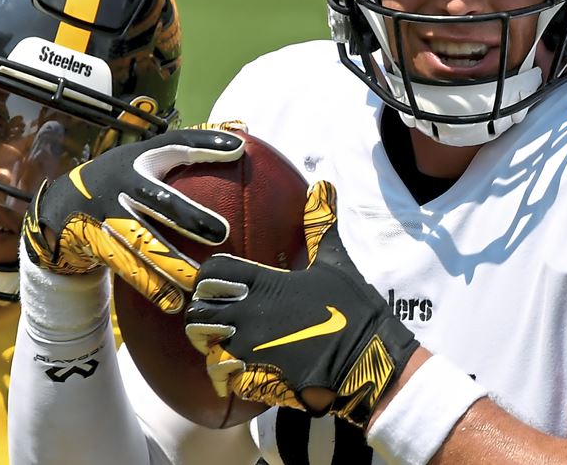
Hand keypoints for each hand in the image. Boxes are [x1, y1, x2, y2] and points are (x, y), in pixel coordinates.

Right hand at [22, 129, 240, 312]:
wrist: (59, 209)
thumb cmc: (121, 181)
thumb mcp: (146, 161)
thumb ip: (189, 152)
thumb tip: (240, 145)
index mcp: (139, 162)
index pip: (175, 146)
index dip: (204, 144)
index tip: (238, 150)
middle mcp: (122, 187)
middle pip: (159, 201)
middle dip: (190, 217)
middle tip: (222, 233)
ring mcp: (106, 217)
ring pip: (142, 243)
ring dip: (171, 263)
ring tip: (198, 280)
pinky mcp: (96, 245)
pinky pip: (127, 269)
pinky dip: (151, 287)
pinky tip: (174, 304)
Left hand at [185, 181, 417, 427]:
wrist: (366, 358)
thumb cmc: (352, 308)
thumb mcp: (335, 261)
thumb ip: (320, 226)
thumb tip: (323, 186)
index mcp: (266, 284)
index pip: (213, 273)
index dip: (209, 277)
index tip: (217, 282)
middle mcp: (251, 315)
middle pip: (199, 313)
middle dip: (203, 314)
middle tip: (217, 315)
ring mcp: (251, 350)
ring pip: (206, 348)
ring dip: (211, 346)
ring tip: (225, 343)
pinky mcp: (258, 380)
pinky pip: (223, 379)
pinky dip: (225, 376)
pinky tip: (239, 370)